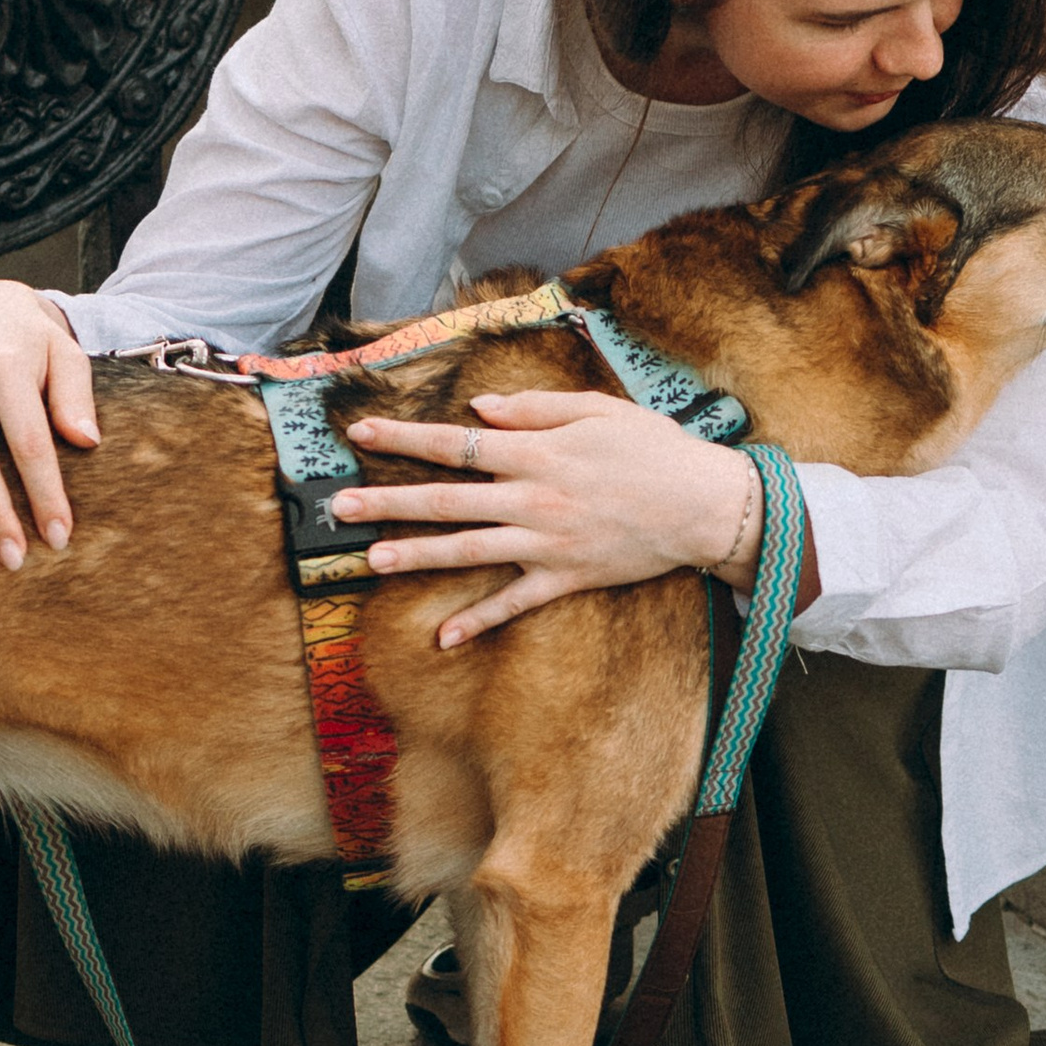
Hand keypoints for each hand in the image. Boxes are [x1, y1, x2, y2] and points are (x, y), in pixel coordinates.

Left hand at [335, 389, 763, 650]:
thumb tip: (479, 408)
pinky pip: (513, 602)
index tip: (361, 433)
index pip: (456, 441)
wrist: (703, 505)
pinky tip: (444, 637)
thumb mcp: (598, 408)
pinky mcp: (565, 576)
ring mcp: (545, 541)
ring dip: (417, 555)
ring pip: (468, 550)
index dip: (405, 436)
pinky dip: (479, 621)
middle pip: (447, 499)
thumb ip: (535, 407)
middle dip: (390, 501)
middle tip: (342, 506)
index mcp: (536, 451)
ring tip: (372, 560)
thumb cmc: (654, 449)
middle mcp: (531, 497)